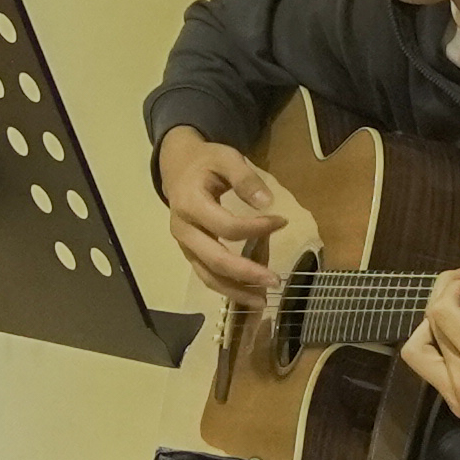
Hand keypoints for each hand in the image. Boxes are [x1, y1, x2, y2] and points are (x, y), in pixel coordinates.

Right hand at [156, 129, 288, 308]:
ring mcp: (184, 245)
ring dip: (235, 291)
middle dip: (246, 273)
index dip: (256, 228)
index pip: (226, 226)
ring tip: (262, 301)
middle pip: (214, 259)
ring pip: (208, 275)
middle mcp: (183, 229)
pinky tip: (249, 294)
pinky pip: (206, 275)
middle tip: (276, 281)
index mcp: (190, 203)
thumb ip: (245, 178)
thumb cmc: (206, 162)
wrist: (177, 167)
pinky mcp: (189, 253)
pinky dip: (227, 288)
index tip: (282, 221)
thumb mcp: (226, 158)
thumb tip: (267, 202)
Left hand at [399, 228, 459, 435]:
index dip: (450, 287)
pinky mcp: (455, 406)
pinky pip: (430, 368)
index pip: (442, 312)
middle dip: (441, 299)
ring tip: (456, 316)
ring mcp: (456, 398)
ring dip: (431, 327)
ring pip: (417, 351)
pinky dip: (439, 347)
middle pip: (427, 327)